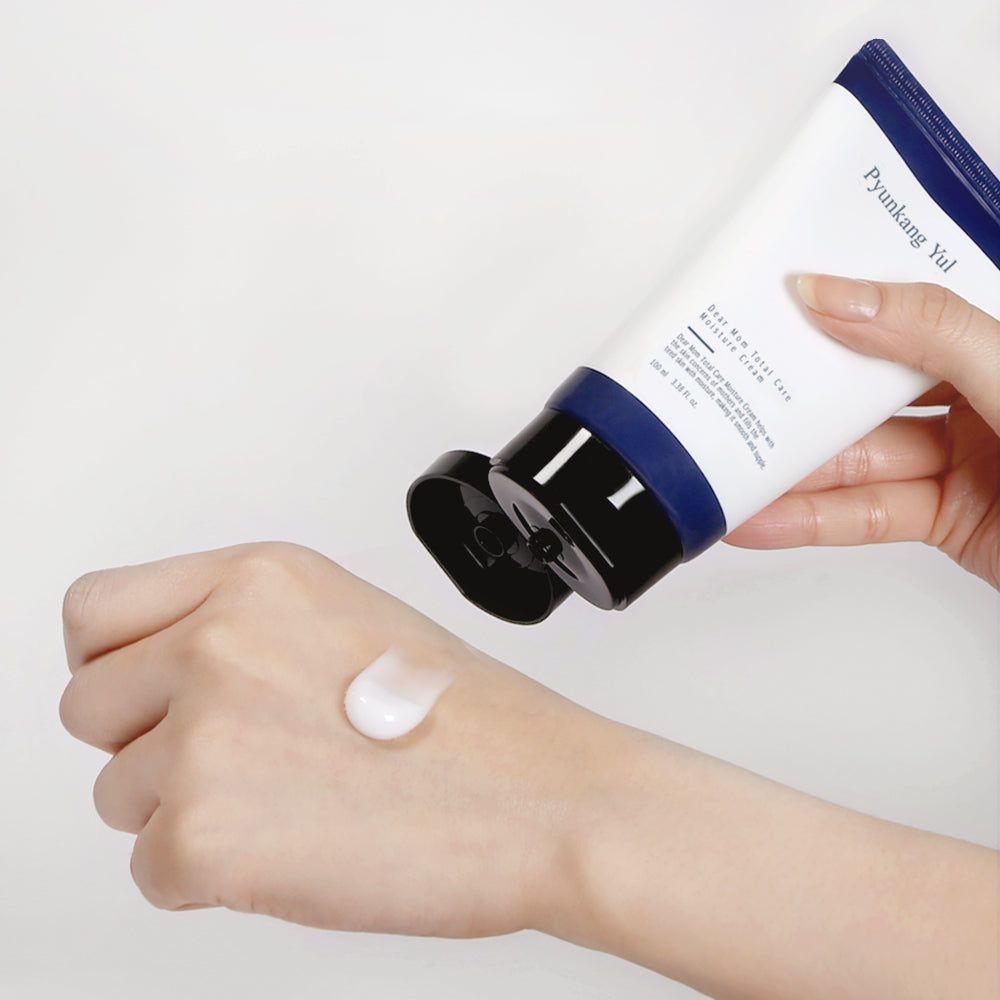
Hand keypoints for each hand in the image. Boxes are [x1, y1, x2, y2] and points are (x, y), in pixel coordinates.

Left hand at [58, 542, 613, 936]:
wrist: (544, 798)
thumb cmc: (472, 722)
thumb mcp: (349, 621)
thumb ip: (244, 628)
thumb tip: (166, 673)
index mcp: (256, 580)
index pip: (95, 610)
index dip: (115, 660)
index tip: (142, 691)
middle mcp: (216, 642)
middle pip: (90, 705)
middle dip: (148, 742)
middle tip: (239, 762)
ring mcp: (202, 736)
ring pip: (119, 792)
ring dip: (188, 810)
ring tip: (291, 803)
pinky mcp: (200, 835)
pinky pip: (152, 869)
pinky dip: (211, 877)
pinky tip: (295, 848)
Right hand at [725, 277, 998, 588]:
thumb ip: (933, 332)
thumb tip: (837, 293)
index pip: (917, 304)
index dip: (850, 296)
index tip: (778, 295)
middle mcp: (990, 394)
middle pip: (874, 384)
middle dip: (801, 391)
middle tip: (730, 383)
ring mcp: (968, 460)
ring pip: (862, 456)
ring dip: (792, 467)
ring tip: (728, 462)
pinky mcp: (949, 520)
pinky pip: (869, 513)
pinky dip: (811, 519)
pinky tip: (761, 516)